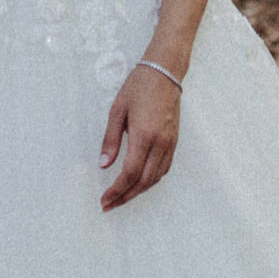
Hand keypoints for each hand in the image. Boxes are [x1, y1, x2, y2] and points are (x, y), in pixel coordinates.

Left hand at [98, 64, 180, 210]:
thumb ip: (111, 140)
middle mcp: (160, 143)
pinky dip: (150, 180)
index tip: (105, 200)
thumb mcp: (117, 110)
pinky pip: (163, 169)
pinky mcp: (174, 142)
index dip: (116, 190)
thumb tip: (104, 165)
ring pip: (155, 178)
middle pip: (143, 181)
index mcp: (144, 135)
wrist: (164, 73)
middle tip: (109, 204)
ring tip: (121, 196)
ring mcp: (169, 144)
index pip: (130, 173)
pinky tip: (139, 182)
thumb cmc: (139, 87)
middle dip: (125, 196)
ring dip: (137, 191)